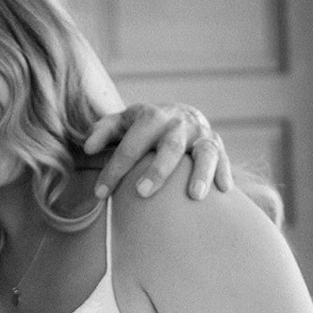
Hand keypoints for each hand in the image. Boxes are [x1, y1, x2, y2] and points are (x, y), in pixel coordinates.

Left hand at [83, 102, 232, 200]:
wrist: (181, 116)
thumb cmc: (144, 127)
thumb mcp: (123, 123)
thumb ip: (103, 131)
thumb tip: (87, 148)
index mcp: (151, 117)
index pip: (130, 145)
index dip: (114, 169)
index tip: (100, 193)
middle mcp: (178, 124)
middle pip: (169, 147)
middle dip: (157, 170)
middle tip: (142, 193)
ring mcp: (200, 135)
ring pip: (204, 152)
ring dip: (200, 173)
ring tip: (194, 196)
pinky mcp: (217, 146)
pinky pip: (224, 160)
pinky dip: (224, 174)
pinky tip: (223, 191)